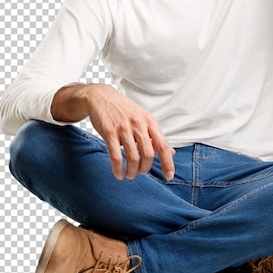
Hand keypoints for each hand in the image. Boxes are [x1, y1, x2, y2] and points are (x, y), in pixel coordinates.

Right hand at [51, 83, 174, 180]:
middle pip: (148, 154)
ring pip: (133, 158)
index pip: (163, 145)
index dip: (167, 162)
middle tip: (140, 172)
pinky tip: (118, 174)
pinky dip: (118, 169)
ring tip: (130, 175)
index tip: (169, 175)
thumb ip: (156, 136)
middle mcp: (138, 124)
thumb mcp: (144, 118)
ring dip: (132, 171)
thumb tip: (171, 153)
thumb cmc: (124, 110)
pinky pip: (116, 157)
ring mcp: (123, 128)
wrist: (101, 97)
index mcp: (149, 121)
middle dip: (145, 168)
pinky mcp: (109, 133)